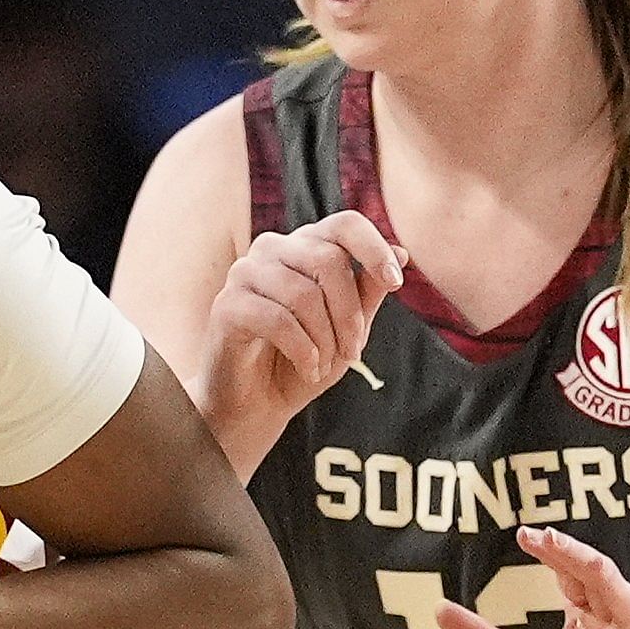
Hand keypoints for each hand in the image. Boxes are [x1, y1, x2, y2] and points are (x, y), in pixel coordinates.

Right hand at [203, 209, 400, 444]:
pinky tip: (308, 370)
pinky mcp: (227, 304)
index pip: (345, 224)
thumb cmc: (305, 360)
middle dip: (350, 313)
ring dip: (325, 339)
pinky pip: (277, 320)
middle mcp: (274, 249)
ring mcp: (245, 272)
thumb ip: (368, 291)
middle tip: (353, 352)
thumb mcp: (348, 328)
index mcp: (306, 247)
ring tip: (324, 366)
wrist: (257, 403)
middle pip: (329, 259)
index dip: (374, 248)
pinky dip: (302, 350)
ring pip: (303, 293)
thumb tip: (402, 252)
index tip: (396, 283)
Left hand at [433, 524, 629, 628]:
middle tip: (545, 536)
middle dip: (575, 555)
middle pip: (601, 579)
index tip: (525, 534)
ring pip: (628, 609)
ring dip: (602, 580)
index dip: (553, 552)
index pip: (574, 574)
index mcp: (591, 618)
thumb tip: (438, 610)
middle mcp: (616, 628)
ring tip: (572, 559)